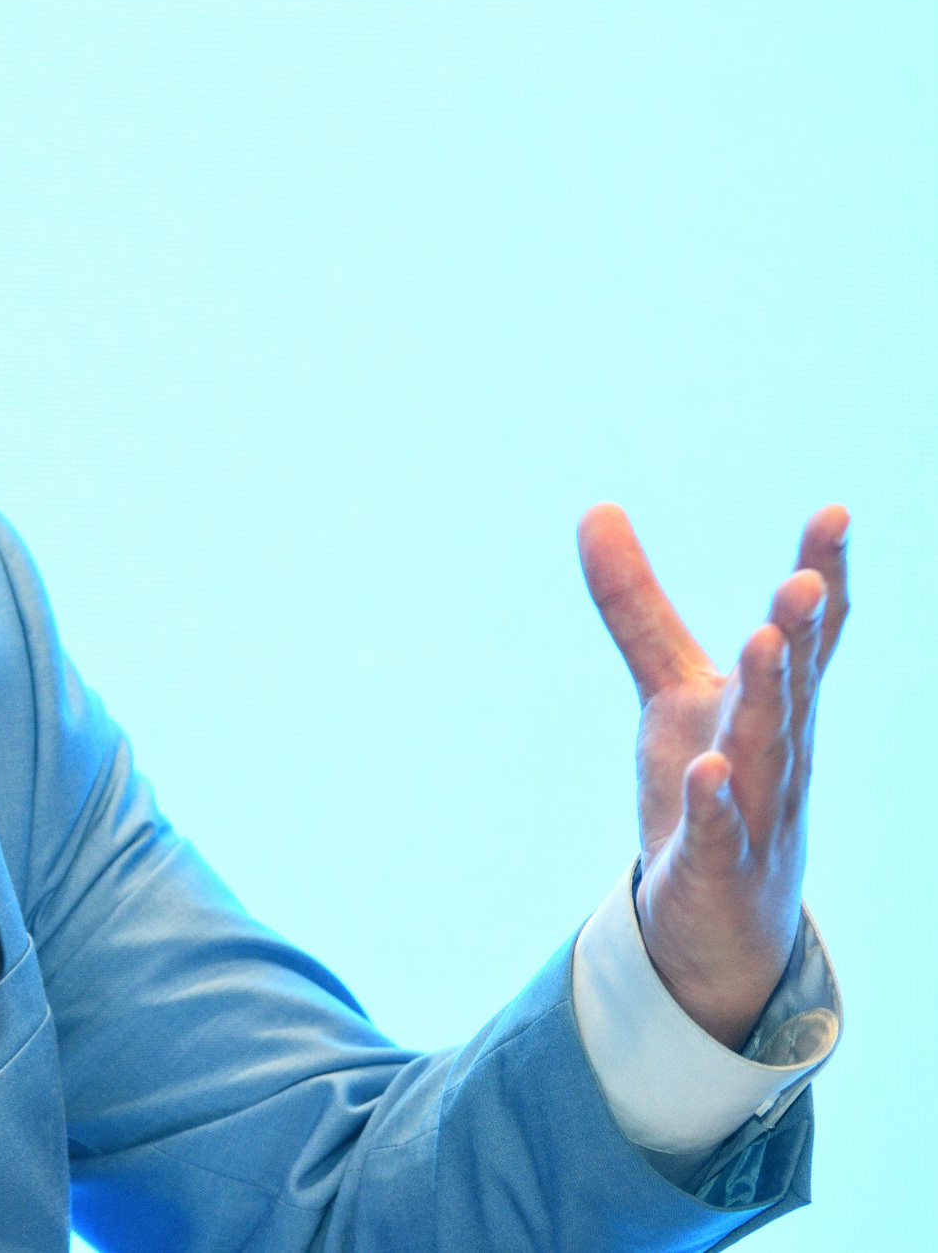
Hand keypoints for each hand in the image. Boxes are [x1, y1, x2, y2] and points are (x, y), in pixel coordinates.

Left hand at [578, 503, 848, 1048]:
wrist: (720, 921)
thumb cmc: (708, 787)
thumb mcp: (669, 688)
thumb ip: (637, 606)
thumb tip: (597, 507)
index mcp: (773, 705)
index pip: (809, 638)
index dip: (823, 577)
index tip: (833, 514)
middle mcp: (776, 753)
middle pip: (794, 688)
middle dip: (801, 633)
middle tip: (802, 579)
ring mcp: (754, 813)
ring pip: (765, 753)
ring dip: (768, 699)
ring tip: (765, 640)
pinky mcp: (716, 867)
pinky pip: (718, 834)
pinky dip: (715, 804)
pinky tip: (709, 770)